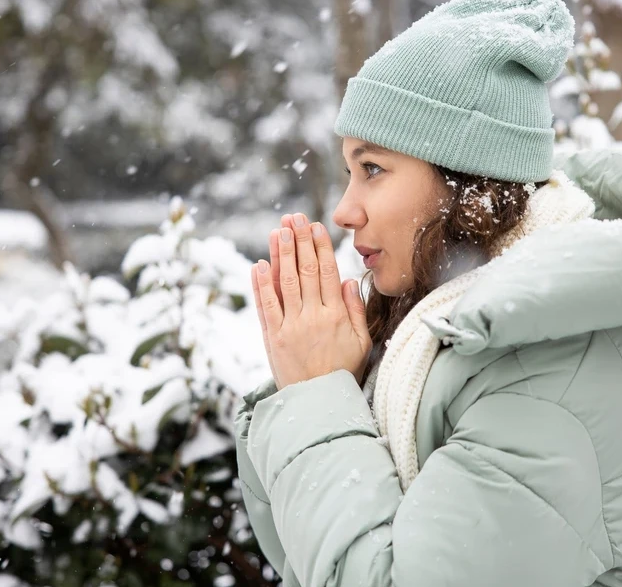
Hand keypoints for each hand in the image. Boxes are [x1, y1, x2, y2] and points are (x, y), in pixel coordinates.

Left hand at [250, 213, 370, 388]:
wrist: (319, 403)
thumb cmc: (343, 372)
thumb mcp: (362, 342)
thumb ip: (356, 310)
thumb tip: (347, 280)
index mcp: (336, 316)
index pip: (327, 272)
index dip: (321, 247)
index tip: (316, 227)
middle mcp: (313, 317)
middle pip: (305, 271)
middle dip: (299, 241)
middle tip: (294, 218)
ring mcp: (291, 327)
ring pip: (285, 282)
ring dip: (280, 254)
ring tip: (278, 230)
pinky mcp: (274, 338)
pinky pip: (267, 306)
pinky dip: (262, 285)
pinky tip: (259, 265)